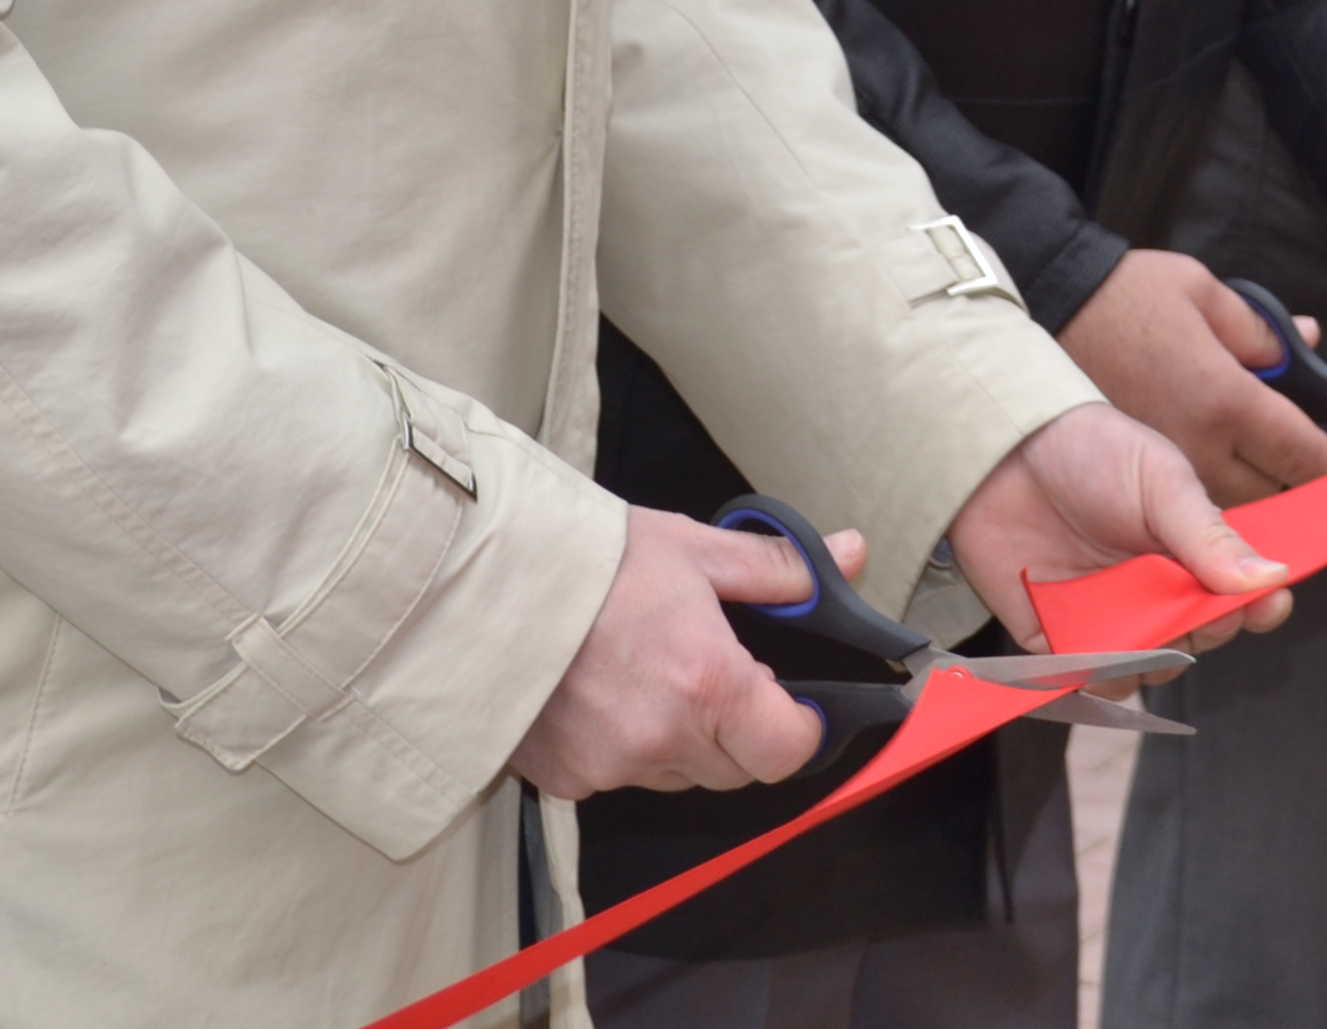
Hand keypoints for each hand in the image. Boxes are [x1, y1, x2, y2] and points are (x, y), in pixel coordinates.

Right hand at [508, 506, 865, 798]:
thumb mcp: (695, 549)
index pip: (788, 751)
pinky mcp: (563, 779)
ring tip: (648, 673)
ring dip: (680, 741)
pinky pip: (616, 778)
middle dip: (739, 730)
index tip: (790, 698)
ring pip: (676, 776)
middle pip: (734, 769)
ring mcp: (609, 767)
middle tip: (712, 670)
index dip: (799, 726)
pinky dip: (621, 747)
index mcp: (707, 685)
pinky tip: (599, 694)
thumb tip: (850, 556)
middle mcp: (662, 740)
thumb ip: (779, 568)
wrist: (477, 580)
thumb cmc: (589, 559)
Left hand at [945, 403, 1291, 653]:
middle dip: (1201, 633)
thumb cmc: (1090, 449)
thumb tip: (1272, 576)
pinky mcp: (1057, 637)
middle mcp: (1156, 592)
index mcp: (1191, 551)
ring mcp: (1108, 618)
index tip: (1266, 606)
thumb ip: (1210, 535)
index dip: (1257, 607)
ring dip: (1147, 661)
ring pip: (1146, 670)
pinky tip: (1091, 654)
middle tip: (1190, 610)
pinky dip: (1092, 676)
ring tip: (1134, 630)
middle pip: (1198, 639)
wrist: (1003, 446)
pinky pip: (1084, 677)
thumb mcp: (1162, 480)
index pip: (1240, 595)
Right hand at [1060, 250, 1326, 504]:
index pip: (1302, 452)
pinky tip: (1223, 482)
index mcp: (1224, 399)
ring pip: (1236, 510)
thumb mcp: (1203, 291)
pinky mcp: (1140, 476)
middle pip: (1275, 493)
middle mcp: (1199, 446)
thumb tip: (1304, 340)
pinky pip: (1194, 507)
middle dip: (1302, 486)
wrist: (1052, 313)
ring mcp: (1167, 469)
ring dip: (1260, 498)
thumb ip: (1261, 328)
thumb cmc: (1126, 295)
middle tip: (1317, 469)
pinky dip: (1217, 504)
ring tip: (1276, 479)